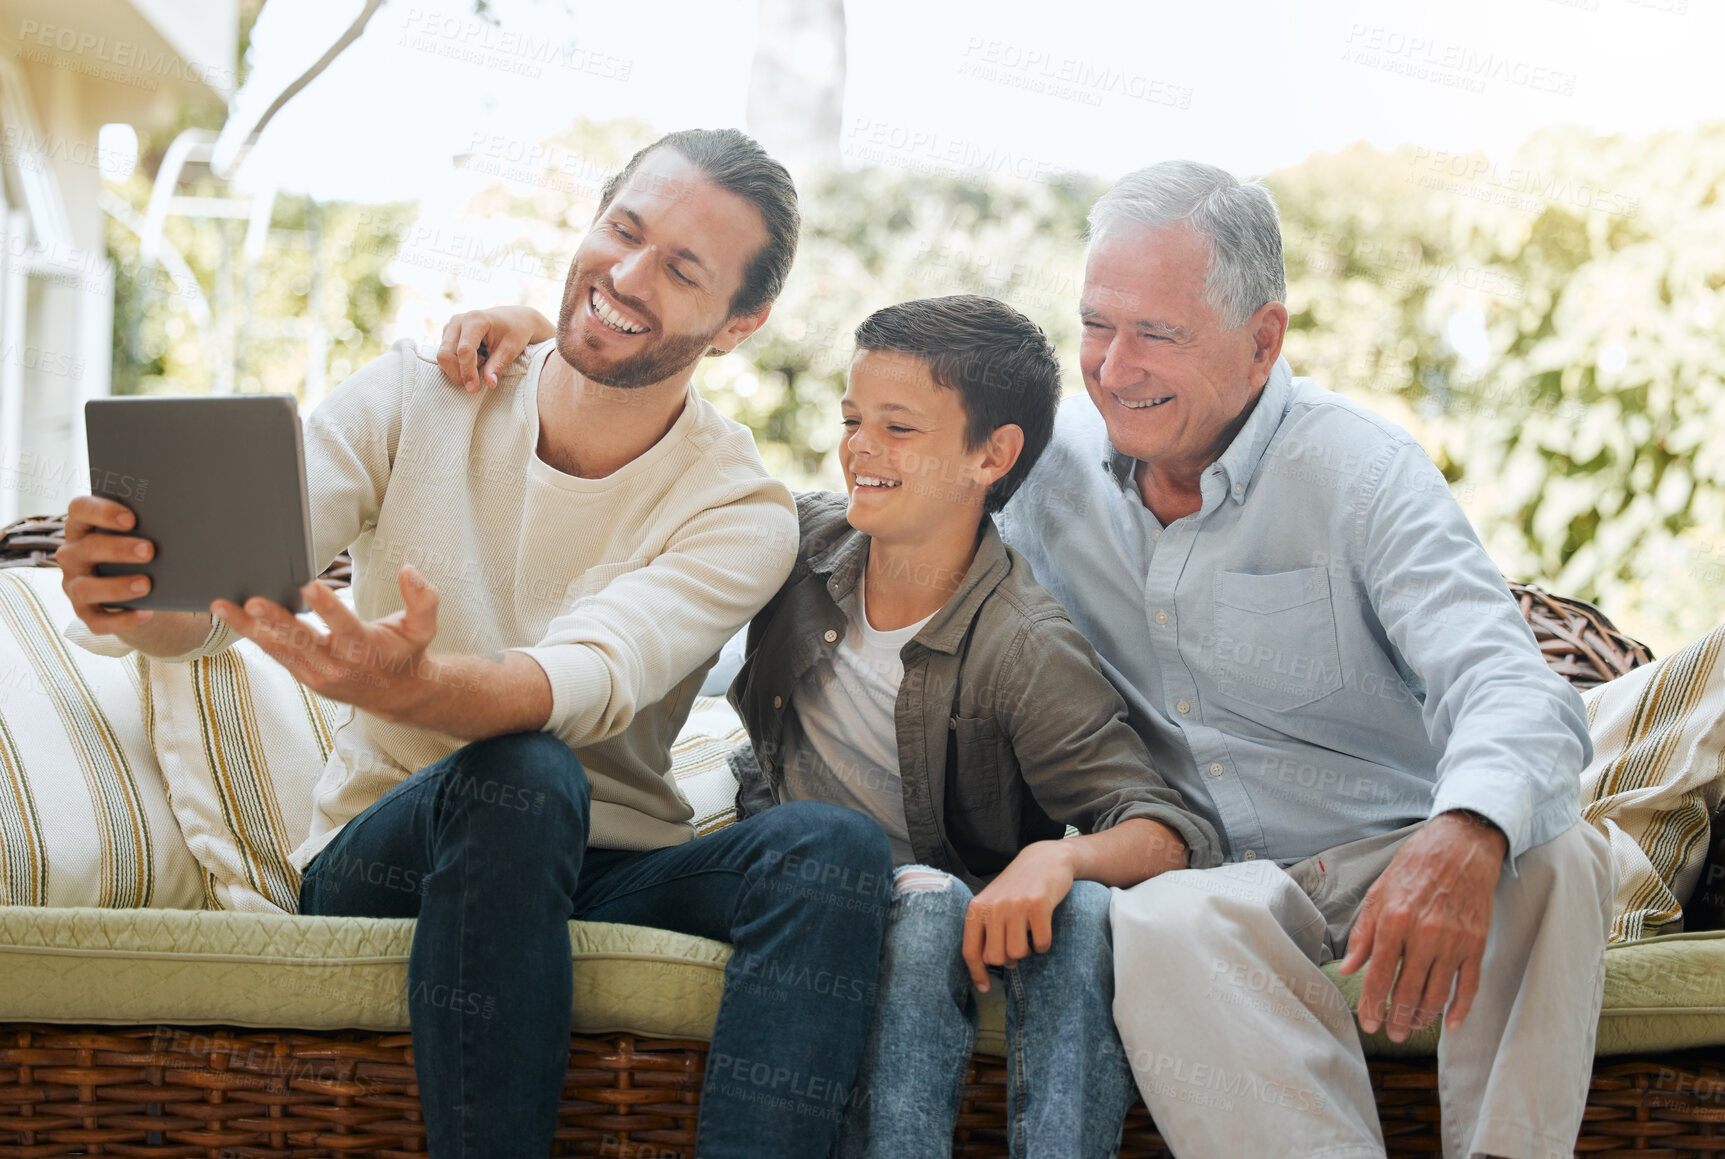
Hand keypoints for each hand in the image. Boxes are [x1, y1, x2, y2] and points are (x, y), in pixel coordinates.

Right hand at [56, 494, 155, 634]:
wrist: (143, 589)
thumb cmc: (142, 551)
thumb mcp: (145, 534)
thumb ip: (153, 524)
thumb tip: (185, 521)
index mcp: (84, 525)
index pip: (81, 509)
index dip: (102, 511)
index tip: (131, 518)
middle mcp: (73, 554)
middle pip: (88, 547)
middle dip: (118, 549)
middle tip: (149, 550)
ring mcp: (75, 585)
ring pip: (86, 587)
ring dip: (116, 586)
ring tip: (147, 584)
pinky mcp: (85, 613)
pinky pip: (98, 620)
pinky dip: (122, 619)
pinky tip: (146, 613)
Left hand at [212, 565, 443, 723]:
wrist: (397, 695)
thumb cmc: (405, 653)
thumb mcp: (424, 628)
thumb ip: (423, 599)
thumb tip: (410, 571)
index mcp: (366, 649)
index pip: (345, 627)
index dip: (328, 607)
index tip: (310, 585)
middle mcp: (338, 664)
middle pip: (303, 641)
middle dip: (277, 620)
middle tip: (253, 601)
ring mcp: (317, 673)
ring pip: (279, 649)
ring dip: (249, 628)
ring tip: (222, 606)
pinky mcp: (303, 675)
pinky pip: (275, 654)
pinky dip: (253, 635)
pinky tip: (231, 616)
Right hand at [436, 306, 555, 391]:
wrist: (513, 318)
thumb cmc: (515, 331)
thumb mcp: (511, 349)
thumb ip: (497, 365)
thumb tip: (489, 384)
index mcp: (475, 320)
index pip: (464, 350)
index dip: (467, 372)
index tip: (474, 389)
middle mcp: (458, 321)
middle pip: (445, 354)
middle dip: (457, 374)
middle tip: (476, 382)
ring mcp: (451, 327)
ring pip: (442, 357)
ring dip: (458, 369)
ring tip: (482, 362)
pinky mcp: (448, 334)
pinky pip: (445, 356)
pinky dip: (457, 365)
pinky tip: (476, 360)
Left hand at [962, 841, 1075, 991]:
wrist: (1045, 859)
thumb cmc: (1017, 888)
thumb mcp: (993, 904)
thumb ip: (985, 931)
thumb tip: (984, 967)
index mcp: (977, 908)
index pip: (970, 951)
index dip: (977, 974)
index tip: (985, 988)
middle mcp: (993, 906)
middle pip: (996, 958)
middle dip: (1009, 959)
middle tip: (1018, 944)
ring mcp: (1015, 905)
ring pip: (1018, 954)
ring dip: (1028, 951)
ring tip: (1029, 934)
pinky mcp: (1038, 905)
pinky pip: (1041, 944)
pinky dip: (1044, 944)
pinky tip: (1043, 928)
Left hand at [1338, 811, 1506, 1040]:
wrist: (1460, 847)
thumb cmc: (1415, 867)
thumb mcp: (1378, 893)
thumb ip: (1363, 934)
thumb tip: (1348, 967)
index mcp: (1394, 921)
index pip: (1379, 975)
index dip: (1372, 1004)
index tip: (1368, 1023)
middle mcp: (1424, 934)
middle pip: (1408, 991)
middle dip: (1397, 1019)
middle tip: (1391, 1034)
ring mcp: (1453, 941)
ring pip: (1437, 993)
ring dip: (1424, 1017)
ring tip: (1413, 1027)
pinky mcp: (1476, 943)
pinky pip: (1469, 984)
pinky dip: (1460, 1008)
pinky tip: (1450, 1023)